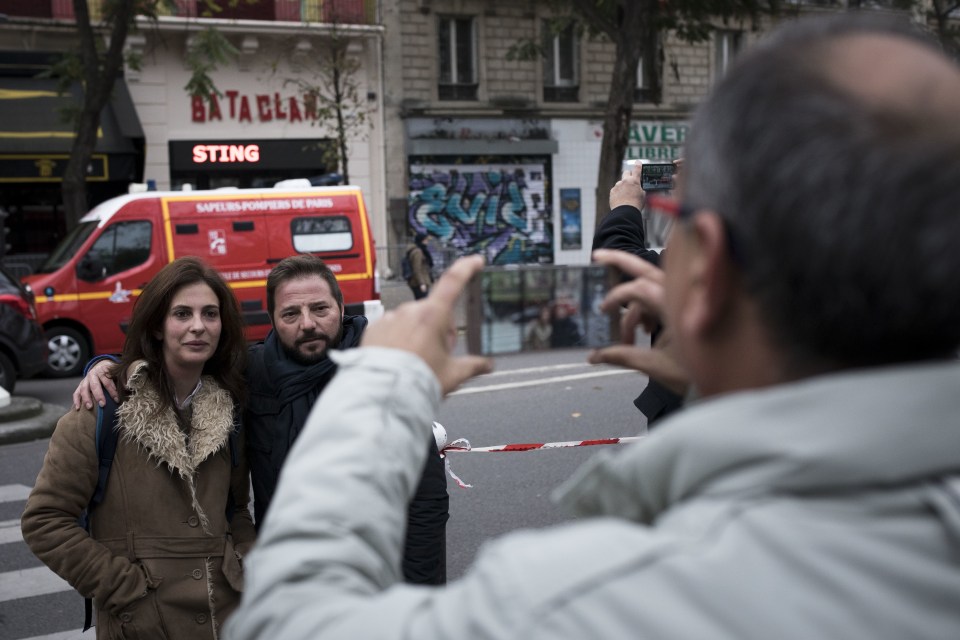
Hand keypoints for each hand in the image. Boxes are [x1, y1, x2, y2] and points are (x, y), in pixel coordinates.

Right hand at [73, 359, 118, 410]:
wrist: (100, 367)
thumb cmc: (111, 373)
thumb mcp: (117, 373)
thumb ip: (122, 379)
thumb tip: (128, 388)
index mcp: (103, 370)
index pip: (107, 381)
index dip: (112, 391)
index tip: (117, 400)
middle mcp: (92, 374)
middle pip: (95, 385)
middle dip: (99, 395)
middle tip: (103, 404)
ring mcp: (85, 380)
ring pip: (84, 389)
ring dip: (86, 398)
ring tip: (90, 407)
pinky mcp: (80, 385)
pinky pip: (76, 392)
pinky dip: (76, 400)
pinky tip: (77, 408)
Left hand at [363, 255, 491, 393]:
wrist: (383, 394)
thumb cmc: (417, 382)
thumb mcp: (453, 375)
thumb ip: (473, 366)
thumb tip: (488, 365)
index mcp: (433, 315)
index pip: (454, 282)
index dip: (466, 268)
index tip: (475, 261)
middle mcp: (410, 311)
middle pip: (434, 312)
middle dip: (440, 329)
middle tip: (439, 355)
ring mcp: (390, 318)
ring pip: (411, 320)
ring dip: (418, 334)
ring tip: (416, 361)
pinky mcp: (374, 328)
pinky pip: (392, 328)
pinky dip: (398, 340)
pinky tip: (399, 359)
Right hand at [588, 249, 689, 395]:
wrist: (726, 383)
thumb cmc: (699, 373)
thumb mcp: (658, 366)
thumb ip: (624, 357)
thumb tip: (593, 356)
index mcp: (679, 306)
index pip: (640, 288)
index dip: (617, 297)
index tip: (603, 311)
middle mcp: (683, 296)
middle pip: (647, 270)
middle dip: (620, 262)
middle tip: (598, 257)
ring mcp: (684, 300)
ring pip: (650, 287)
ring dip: (632, 308)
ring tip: (627, 338)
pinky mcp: (684, 308)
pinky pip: (658, 299)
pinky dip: (645, 312)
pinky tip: (645, 331)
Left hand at [609, 163, 644, 210]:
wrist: (625, 212)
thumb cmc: (635, 205)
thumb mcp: (643, 195)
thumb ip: (640, 189)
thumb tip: (638, 189)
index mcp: (634, 181)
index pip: (637, 169)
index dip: (638, 165)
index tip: (637, 162)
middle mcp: (625, 181)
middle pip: (626, 172)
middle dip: (628, 175)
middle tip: (631, 180)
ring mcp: (617, 186)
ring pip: (620, 183)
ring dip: (623, 186)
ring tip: (626, 196)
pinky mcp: (612, 191)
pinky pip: (615, 190)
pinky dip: (618, 193)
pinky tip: (621, 199)